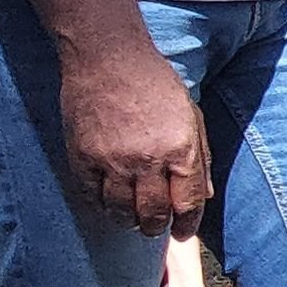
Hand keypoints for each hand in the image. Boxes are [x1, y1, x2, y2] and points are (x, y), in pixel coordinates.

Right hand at [62, 39, 211, 233]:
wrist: (107, 56)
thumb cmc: (154, 81)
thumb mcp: (190, 115)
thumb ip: (200, 157)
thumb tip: (203, 196)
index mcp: (180, 148)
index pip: (187, 202)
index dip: (188, 223)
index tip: (183, 230)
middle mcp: (147, 159)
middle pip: (153, 214)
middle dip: (157, 227)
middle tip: (155, 227)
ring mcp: (112, 161)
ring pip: (121, 212)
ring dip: (129, 221)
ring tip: (132, 218)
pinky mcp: (83, 157)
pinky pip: (92, 197)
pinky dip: (102, 205)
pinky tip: (108, 202)